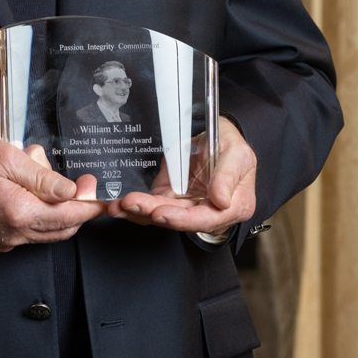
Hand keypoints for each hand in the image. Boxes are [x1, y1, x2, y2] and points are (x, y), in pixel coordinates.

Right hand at [0, 137, 105, 251]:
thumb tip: (71, 192)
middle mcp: (13, 233)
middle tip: (82, 182)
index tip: (102, 196)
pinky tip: (30, 187)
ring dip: (57, 207)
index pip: (69, 216)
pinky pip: (31, 231)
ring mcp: (5, 239)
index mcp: (18, 212)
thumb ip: (42, 177)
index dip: (90, 206)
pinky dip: (40, 212)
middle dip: (78, 206)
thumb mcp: (6, 157)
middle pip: (63, 228)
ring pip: (48, 230)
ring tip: (46, 174)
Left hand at [106, 116, 256, 236]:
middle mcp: (208, 212)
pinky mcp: (170, 198)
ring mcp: (187, 206)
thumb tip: (221, 201)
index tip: (162, 213)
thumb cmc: (232, 147)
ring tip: (120, 205)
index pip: (206, 219)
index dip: (182, 219)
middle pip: (179, 219)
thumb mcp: (238, 154)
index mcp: (233, 206)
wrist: (217, 137)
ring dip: (138, 212)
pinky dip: (134, 207)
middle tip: (132, 204)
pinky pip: (151, 206)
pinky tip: (119, 206)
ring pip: (161, 215)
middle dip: (152, 213)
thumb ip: (228, 176)